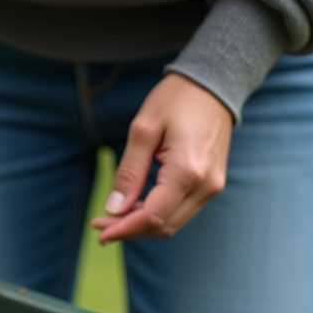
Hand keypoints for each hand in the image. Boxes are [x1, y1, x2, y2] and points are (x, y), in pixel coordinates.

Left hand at [92, 73, 232, 242]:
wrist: (214, 83)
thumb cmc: (176, 99)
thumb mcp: (143, 131)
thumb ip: (129, 173)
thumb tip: (114, 208)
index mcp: (187, 172)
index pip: (152, 217)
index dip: (123, 228)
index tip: (98, 229)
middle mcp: (205, 185)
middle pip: (164, 226)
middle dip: (129, 229)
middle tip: (99, 223)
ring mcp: (213, 186)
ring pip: (173, 223)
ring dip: (143, 224)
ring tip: (114, 216)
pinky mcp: (212, 183)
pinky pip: (182, 210)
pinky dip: (158, 214)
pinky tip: (136, 206)